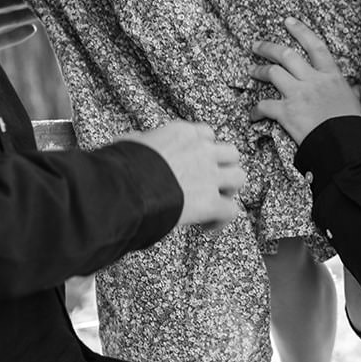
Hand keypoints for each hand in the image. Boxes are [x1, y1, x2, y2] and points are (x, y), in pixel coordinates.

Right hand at [119, 121, 243, 226]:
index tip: (196, 164)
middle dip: (224, 169)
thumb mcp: (130, 143)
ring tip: (214, 203)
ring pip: (239, 178)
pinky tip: (207, 227)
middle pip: (231, 154)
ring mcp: (209, 176)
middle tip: (210, 184)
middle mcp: (201, 151)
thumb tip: (137, 141)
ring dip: (229, 191)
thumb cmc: (121, 168)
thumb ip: (142, 141)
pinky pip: (231, 210)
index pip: (206, 135)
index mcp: (183, 134)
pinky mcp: (211, 202)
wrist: (125, 188)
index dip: (205, 150)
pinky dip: (222, 220)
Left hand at [251, 17, 360, 143]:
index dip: (300, 31)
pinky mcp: (287, 112)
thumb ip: (351, 91)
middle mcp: (313, 80)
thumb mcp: (356, 102)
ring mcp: (298, 95)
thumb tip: (356, 88)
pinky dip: (256, 109)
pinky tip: (253, 114)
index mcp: (331, 76)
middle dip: (268, 48)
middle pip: (286, 55)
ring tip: (252, 71)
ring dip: (259, 71)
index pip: (314, 46)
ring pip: (272, 73)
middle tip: (256, 46)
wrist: (345, 144)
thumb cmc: (352, 126)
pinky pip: (264, 105)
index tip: (288, 21)